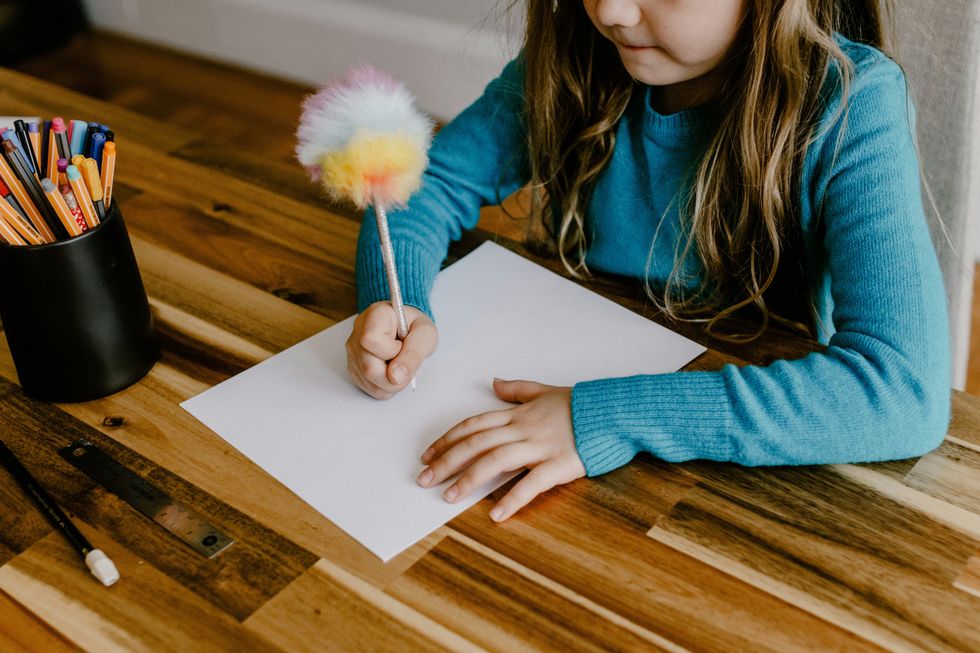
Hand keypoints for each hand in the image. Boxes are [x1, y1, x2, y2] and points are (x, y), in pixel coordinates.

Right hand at [346, 301, 437, 398]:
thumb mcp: (425, 335)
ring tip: (400, 367)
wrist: (408, 329)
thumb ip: (413, 354)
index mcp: (375, 315)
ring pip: (367, 380)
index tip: (402, 346)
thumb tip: (396, 377)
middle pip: (368, 367)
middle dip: (394, 375)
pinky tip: (392, 372)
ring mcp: (353, 350)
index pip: (370, 339)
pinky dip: (385, 386)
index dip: (390, 351)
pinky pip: (367, 386)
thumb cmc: (415, 327)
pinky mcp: (353, 366)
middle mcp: (358, 331)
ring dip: (391, 383)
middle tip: (406, 364)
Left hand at [416, 378, 585, 520]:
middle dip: (447, 461)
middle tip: (425, 479)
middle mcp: (523, 429)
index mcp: (517, 414)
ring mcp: (540, 447)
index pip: (473, 426)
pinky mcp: (559, 464)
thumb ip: (517, 390)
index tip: (428, 455)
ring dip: (469, 479)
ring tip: (449, 497)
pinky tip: (496, 514)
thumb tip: (494, 383)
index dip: (448, 440)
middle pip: (476, 443)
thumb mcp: (545, 391)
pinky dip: (513, 499)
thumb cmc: (581, 405)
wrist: (613, 411)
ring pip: (496, 460)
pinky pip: (532, 483)